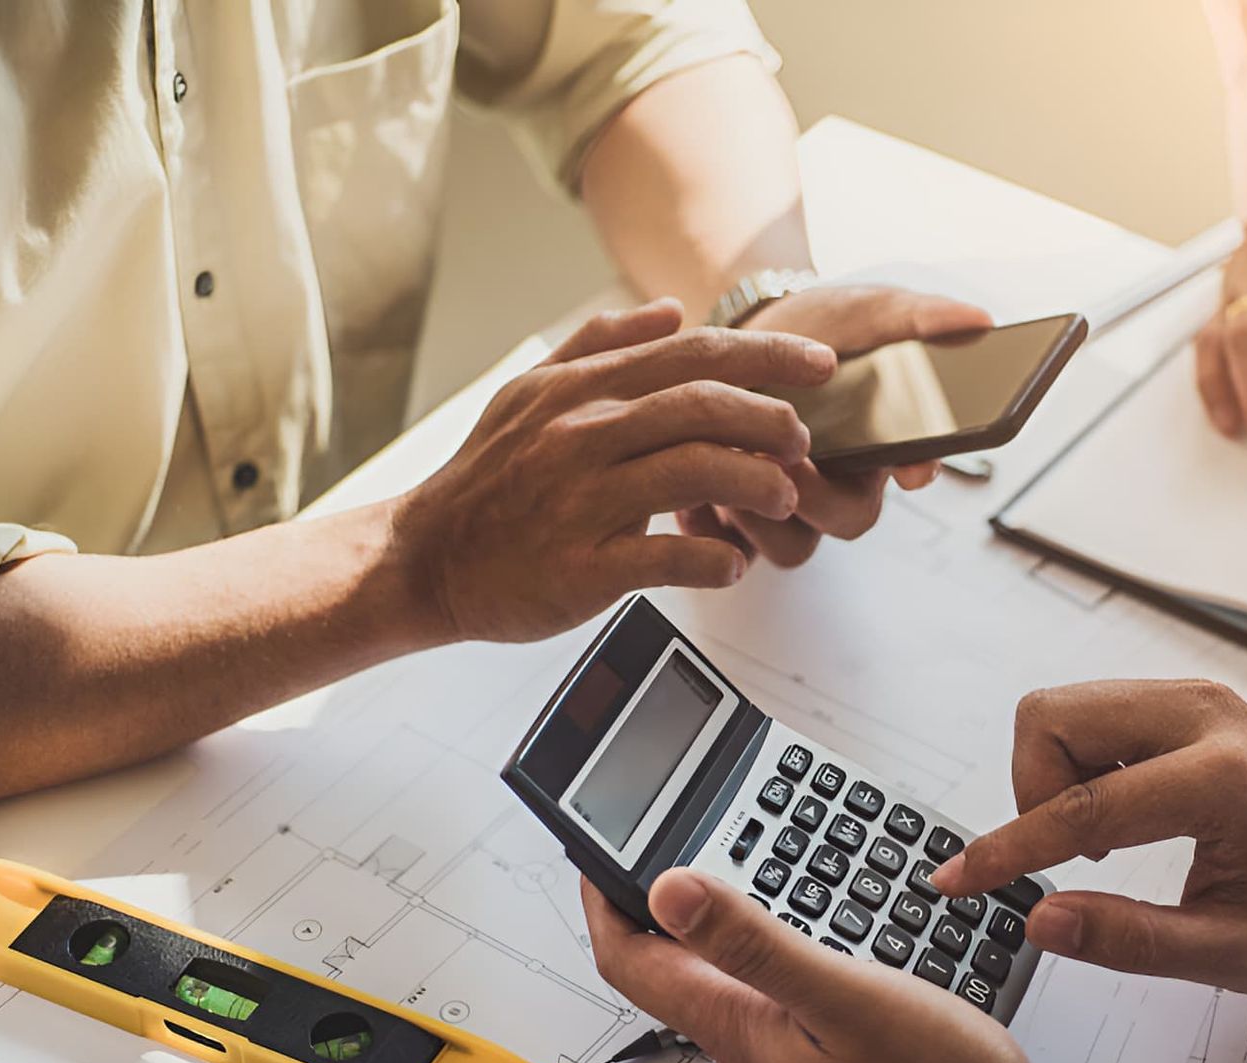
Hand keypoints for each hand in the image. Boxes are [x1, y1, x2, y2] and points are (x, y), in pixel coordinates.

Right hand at [391, 298, 831, 642]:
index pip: (692, 353)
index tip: (822, 364)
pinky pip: (666, 558)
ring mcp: (582, 501)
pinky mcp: (581, 568)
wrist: (424, 559)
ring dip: (756, 483)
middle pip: (703, 405)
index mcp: (580, 390)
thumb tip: (669, 310)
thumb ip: (598, 345)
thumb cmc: (486, 480)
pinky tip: (735, 565)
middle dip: (772, 418)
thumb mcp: (528, 393)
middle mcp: (583, 435)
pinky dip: (714, 560)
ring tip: (783, 499)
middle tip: (803, 443)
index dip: (768, 354)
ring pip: (693, 472)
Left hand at [583, 869, 1136, 1062]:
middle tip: (697, 859)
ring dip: (746, 957)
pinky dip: (791, 994)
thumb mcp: (846, 994)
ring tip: (782, 902)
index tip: (600, 859)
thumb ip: (754, 944)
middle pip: (683, 986)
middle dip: (684, 924)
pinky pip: (786, 1036)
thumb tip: (669, 892)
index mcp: (742, 1036)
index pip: (633, 967)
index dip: (607, 905)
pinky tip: (836, 976)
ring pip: (742, 1010)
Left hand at [675, 285, 993, 566]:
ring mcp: (785, 510)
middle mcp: (837, 491)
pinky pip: (723, 547)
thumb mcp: (871, 311)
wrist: (744, 331)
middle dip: (810, 493)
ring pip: (785, 546)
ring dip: (754, 505)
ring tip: (728, 455)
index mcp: (881, 452)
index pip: (907, 477)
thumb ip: (919, 319)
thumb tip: (978, 319)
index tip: (890, 456)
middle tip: (783, 452)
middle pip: (843, 525)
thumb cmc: (819, 328)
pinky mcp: (734, 520)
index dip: (904, 471)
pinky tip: (691, 477)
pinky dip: (705, 518)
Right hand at [934, 680, 1246, 994]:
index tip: (956, 880)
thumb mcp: (1228, 954)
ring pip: (1062, 709)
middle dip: (1032, 793)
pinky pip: (1090, 714)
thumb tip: (1039, 921)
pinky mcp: (1185, 700)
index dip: (1008, 850)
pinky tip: (1118, 815)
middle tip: (1072, 858)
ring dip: (1051, 777)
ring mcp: (1193, 698)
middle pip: (1052, 719)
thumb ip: (1128, 940)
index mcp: (1220, 779)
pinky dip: (1077, 764)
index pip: (1081, 808)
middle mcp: (1203, 715)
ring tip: (1102, 841)